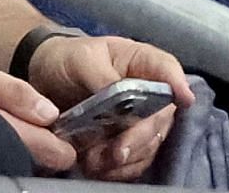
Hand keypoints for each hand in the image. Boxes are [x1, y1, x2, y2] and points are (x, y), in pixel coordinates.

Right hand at [0, 57, 75, 171]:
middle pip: (32, 162)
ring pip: (15, 165)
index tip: (66, 145)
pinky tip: (0, 147)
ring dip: (25, 156)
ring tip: (25, 141)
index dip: (59, 148)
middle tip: (47, 140)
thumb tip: (49, 113)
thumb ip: (12, 91)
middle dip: (43, 152)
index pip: (43, 147)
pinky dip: (5, 158)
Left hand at [27, 35, 194, 180]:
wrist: (44, 78)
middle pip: (162, 116)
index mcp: (141, 61)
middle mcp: (148, 91)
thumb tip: (122, 97)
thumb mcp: (81, 59)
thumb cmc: (67, 59)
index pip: (168, 69)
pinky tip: (101, 168)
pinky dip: (120, 169)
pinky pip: (135, 160)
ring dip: (128, 158)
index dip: (179, 85)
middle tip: (117, 152)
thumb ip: (103, 76)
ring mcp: (140, 118)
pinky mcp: (127, 140)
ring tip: (97, 161)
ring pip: (150, 144)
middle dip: (141, 137)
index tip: (184, 99)